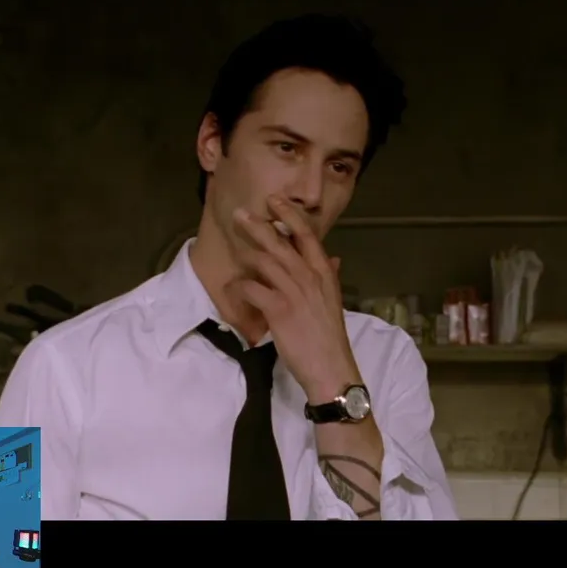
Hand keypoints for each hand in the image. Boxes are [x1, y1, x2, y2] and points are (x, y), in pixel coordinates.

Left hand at [230, 195, 358, 401]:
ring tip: (233, 248)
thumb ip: (330, 278)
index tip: (274, 201)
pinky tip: (233, 288)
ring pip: (264, 260)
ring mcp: (293, 292)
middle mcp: (310, 277)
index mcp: (324, 273)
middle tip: (240, 213)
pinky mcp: (278, 309)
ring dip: (246, 252)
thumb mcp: (333, 301)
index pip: (307, 235)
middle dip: (258, 225)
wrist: (331, 367)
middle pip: (280, 242)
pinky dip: (239, 286)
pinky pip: (252, 288)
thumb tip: (333, 260)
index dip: (289, 215)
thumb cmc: (329, 336)